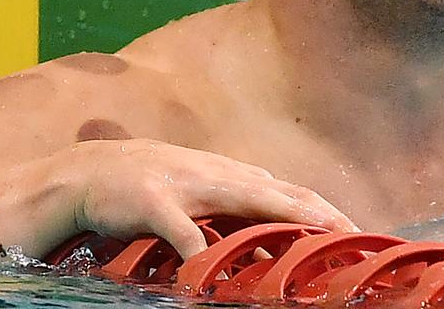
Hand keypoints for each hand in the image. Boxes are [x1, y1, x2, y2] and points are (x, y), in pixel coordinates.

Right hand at [67, 138, 357, 257]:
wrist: (87, 172)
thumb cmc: (147, 187)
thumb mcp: (196, 195)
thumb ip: (233, 214)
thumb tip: (273, 241)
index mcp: (228, 175)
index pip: (287, 191)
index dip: (322, 208)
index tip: (355, 228)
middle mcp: (216, 175)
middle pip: (277, 193)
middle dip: (317, 212)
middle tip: (351, 232)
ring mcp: (186, 186)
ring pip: (244, 200)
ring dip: (280, 219)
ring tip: (313, 238)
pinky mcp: (153, 203)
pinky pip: (182, 230)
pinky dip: (199, 251)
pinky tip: (212, 271)